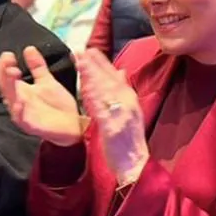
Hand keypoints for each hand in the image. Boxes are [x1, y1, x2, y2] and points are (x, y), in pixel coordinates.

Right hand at [0, 47, 83, 146]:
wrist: (73, 126)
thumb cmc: (57, 106)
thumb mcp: (47, 82)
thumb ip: (38, 66)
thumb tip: (29, 48)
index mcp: (20, 92)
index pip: (5, 76)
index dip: (4, 65)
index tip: (8, 54)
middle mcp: (18, 102)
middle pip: (5, 86)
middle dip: (4, 72)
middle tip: (8, 59)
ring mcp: (23, 115)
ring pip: (11, 100)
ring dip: (10, 86)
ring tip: (13, 71)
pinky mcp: (30, 126)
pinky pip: (21, 118)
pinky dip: (19, 109)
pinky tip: (20, 100)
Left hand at [76, 49, 146, 185]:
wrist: (135, 165)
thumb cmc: (128, 141)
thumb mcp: (129, 112)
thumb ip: (123, 92)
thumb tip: (121, 71)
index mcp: (130, 100)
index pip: (115, 76)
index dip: (102, 62)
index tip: (90, 50)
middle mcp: (128, 104)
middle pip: (109, 80)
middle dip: (94, 65)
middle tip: (80, 51)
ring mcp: (122, 116)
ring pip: (104, 92)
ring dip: (91, 76)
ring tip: (79, 63)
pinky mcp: (114, 129)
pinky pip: (101, 111)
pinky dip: (92, 98)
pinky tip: (83, 89)